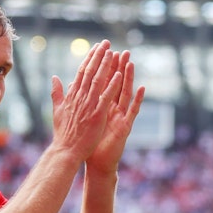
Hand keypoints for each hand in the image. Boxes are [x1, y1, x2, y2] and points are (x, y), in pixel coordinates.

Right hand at [49, 40, 123, 160]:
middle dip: (99, 56)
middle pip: (90, 72)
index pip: (81, 72)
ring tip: (113, 52)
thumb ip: (56, 92)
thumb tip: (54, 77)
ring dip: (106, 66)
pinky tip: (119, 74)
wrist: (65, 150)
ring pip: (98, 81)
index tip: (96, 47)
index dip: (90, 58)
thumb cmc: (63, 133)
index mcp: (72, 95)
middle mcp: (80, 97)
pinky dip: (112, 85)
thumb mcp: (57, 109)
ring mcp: (88, 105)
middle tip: (107, 43)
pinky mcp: (97, 115)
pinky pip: (106, 97)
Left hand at [85, 48, 145, 174]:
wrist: (96, 161)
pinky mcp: (125, 127)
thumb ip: (77, 99)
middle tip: (122, 51)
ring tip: (130, 62)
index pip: (103, 82)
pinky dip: (137, 100)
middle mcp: (113, 108)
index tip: (104, 52)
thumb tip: (70, 83)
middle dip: (118, 68)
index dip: (104, 68)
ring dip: (128, 78)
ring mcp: (120, 116)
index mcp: (102, 105)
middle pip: (116, 85)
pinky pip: (133, 111)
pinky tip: (142, 88)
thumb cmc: (89, 141)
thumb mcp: (82, 117)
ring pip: (125, 93)